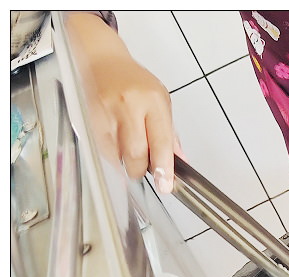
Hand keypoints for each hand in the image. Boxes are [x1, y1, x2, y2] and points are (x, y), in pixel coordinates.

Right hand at [65, 13, 179, 191]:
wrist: (103, 62)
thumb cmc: (136, 83)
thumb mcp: (161, 102)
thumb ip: (170, 133)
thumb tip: (179, 161)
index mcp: (153, 101)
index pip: (161, 141)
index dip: (163, 167)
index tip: (165, 185)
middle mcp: (130, 105)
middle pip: (135, 152)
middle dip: (141, 170)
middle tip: (146, 173)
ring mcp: (108, 112)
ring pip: (118, 154)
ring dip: (127, 163)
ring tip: (133, 155)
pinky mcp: (91, 118)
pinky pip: (104, 149)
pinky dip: (114, 156)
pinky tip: (119, 148)